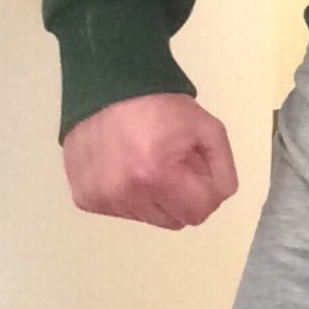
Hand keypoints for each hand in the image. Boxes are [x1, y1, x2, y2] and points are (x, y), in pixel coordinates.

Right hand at [62, 93, 237, 229]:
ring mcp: (102, 200)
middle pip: (176, 221)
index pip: (200, 212)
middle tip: (176, 165)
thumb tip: (220, 195)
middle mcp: (125, 195)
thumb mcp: (206, 125)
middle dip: (184, 197)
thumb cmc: (158, 105)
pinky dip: (131, 195)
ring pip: (150, 218)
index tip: (201, 171)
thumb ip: (223, 165)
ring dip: (157, 197)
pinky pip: (123, 211)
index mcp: (157, 175)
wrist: (104, 88)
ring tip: (149, 162)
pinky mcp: (85, 199)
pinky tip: (126, 166)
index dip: (208, 192)